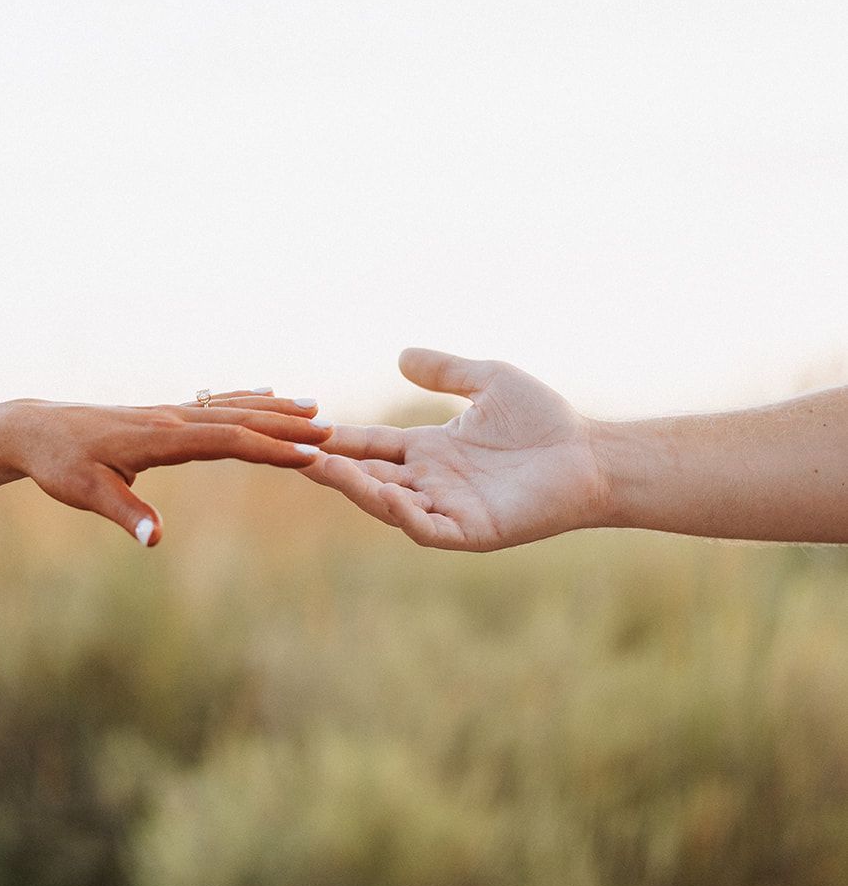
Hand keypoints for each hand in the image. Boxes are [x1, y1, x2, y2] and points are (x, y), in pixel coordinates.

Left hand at [2, 389, 328, 545]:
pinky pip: (214, 403)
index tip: (309, 455)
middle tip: (331, 430)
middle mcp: (171, 418)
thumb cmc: (59, 464)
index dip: (269, 448)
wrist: (35, 429)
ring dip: (273, 408)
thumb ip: (125, 513)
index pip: (226, 440)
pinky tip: (266, 393)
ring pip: (231, 407)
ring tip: (314, 409)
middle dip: (285, 425)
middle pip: (239, 418)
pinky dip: (245, 398)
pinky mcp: (164, 416)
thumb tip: (156, 540)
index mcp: (160, 437)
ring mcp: (170, 413)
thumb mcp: (85, 493)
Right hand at [304, 350, 607, 550]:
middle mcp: (431, 482)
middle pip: (367, 476)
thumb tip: (401, 355)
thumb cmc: (546, 420)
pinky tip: (383, 494)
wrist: (592, 455)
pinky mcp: (471, 531)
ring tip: (322, 468)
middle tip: (292, 452)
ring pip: (387, 503)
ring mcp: (448, 509)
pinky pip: (426, 527)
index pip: (371, 444)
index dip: (338, 438)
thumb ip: (445, 371)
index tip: (303, 425)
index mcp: (430, 450)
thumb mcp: (488, 382)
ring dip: (354, 488)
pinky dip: (402, 514)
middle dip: (331, 467)